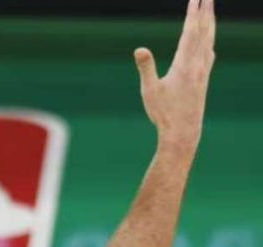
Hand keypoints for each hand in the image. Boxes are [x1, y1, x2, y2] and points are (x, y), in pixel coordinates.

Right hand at [135, 0, 216, 155]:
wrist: (184, 131)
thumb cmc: (163, 113)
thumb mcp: (150, 91)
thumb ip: (146, 68)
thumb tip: (139, 49)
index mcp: (184, 65)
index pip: (190, 32)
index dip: (193, 14)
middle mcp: (198, 65)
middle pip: (204, 32)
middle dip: (206, 12)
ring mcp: (203, 72)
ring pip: (209, 41)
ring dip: (210, 24)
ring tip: (210, 11)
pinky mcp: (203, 80)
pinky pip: (209, 54)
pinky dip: (209, 42)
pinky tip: (210, 43)